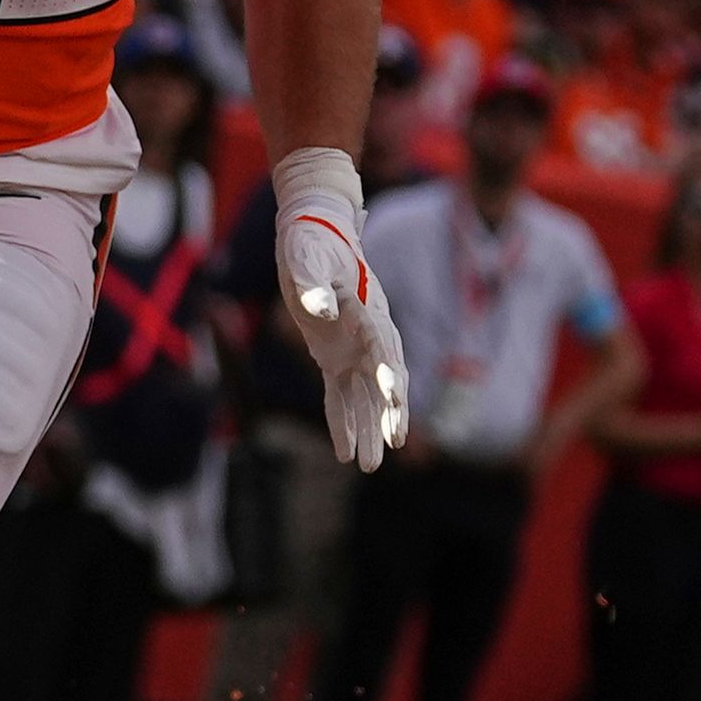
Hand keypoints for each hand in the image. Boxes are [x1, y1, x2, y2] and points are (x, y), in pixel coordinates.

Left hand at [278, 204, 410, 469]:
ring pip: (365, 397)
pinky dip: (341, 422)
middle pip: (386, 380)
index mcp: (368, 312)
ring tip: (369, 467)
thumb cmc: (310, 244)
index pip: (384, 349)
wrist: (311, 233)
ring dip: (368, 430)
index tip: (393, 401)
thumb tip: (318, 308)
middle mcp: (367, 335)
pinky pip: (339, 395)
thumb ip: (312, 282)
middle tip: (394, 443)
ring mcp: (352, 348)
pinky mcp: (332, 356)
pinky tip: (343, 452)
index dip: (389, 375)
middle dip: (390, 413)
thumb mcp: (305, 259)